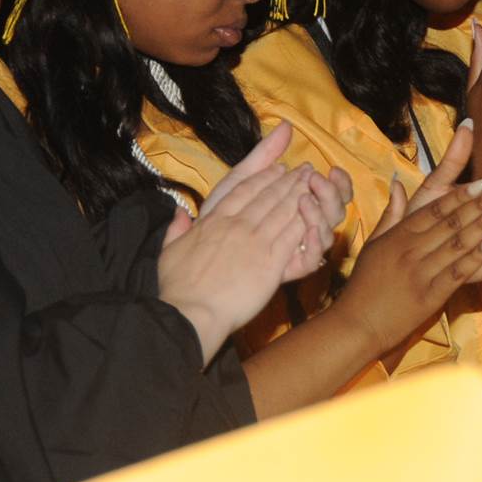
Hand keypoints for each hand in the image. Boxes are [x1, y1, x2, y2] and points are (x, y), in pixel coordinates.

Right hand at [158, 123, 326, 362]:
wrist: (193, 312)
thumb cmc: (178, 288)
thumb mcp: (168, 251)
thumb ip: (176, 228)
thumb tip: (179, 212)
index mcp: (214, 221)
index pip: (243, 191)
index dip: (263, 177)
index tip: (277, 168)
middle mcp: (237, 225)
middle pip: (268, 196)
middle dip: (288, 180)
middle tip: (303, 170)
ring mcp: (256, 242)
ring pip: (282, 211)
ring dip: (299, 195)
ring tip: (312, 183)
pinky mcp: (271, 263)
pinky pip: (292, 236)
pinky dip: (304, 221)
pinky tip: (313, 211)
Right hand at [337, 125, 481, 354]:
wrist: (356, 323)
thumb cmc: (364, 284)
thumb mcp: (374, 244)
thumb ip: (391, 214)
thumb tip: (397, 183)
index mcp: (398, 236)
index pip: (434, 210)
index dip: (460, 196)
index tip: (481, 182)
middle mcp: (411, 250)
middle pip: (450, 222)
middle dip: (478, 205)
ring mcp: (421, 272)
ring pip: (457, 244)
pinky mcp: (430, 295)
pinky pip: (457, 272)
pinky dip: (475, 257)